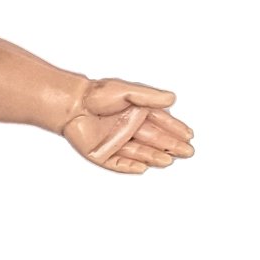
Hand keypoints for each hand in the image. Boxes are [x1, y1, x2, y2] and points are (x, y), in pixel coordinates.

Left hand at [62, 80, 193, 173]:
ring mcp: (115, 142)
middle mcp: (128, 128)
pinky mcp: (101, 153)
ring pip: (139, 152)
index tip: (188, 134)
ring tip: (169, 160)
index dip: (175, 128)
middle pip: (154, 139)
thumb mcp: (126, 91)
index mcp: (135, 113)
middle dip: (171, 145)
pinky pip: (118, 163)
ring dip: (155, 156)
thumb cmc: (96, 95)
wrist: (71, 105)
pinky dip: (130, 166)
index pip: (160, 122)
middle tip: (187, 151)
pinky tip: (143, 168)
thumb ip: (149, 97)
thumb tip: (172, 99)